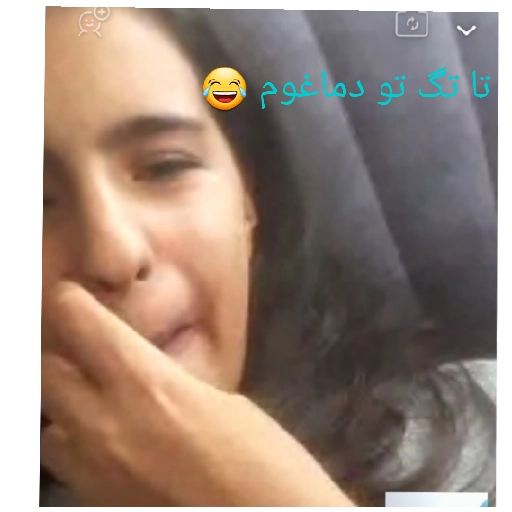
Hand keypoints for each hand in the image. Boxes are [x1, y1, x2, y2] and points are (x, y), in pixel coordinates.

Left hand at [40, 282, 353, 506]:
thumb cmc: (261, 456)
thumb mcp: (221, 399)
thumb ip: (170, 381)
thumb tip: (147, 371)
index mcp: (146, 382)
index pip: (78, 321)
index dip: (72, 302)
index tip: (75, 297)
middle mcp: (105, 422)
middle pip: (47, 370)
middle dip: (63, 351)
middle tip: (88, 347)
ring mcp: (93, 469)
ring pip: (46, 422)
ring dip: (64, 403)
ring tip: (95, 397)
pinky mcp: (96, 501)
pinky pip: (64, 462)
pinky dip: (76, 443)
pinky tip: (108, 441)